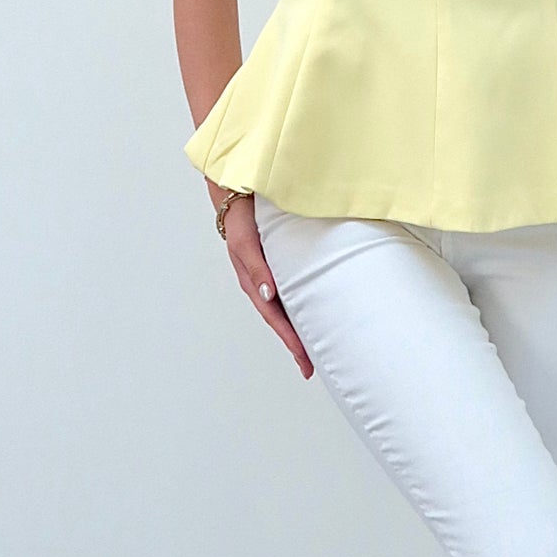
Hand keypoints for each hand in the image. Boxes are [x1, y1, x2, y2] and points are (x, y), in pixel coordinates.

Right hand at [211, 187, 313, 378]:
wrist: (239, 192)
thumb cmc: (239, 217)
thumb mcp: (244, 242)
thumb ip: (256, 267)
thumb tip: (268, 295)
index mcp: (254, 282)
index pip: (276, 319)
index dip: (291, 342)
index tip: (305, 362)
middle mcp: (263, 283)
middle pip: (282, 320)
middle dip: (296, 344)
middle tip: (313, 365)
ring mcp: (271, 274)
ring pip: (287, 308)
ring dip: (300, 326)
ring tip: (317, 345)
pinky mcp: (280, 263)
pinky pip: (292, 289)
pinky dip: (302, 304)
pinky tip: (316, 309)